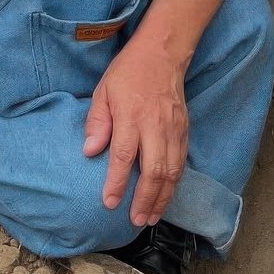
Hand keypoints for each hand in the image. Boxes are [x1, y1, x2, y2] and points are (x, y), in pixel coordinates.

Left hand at [83, 34, 189, 228]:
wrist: (162, 53)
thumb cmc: (128, 73)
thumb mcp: (103, 91)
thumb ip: (97, 122)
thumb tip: (89, 152)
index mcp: (131, 117)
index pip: (123, 156)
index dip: (116, 182)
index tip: (109, 202)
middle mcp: (155, 127)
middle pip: (152, 171)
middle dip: (144, 199)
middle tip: (135, 220)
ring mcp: (173, 130)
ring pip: (171, 171)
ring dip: (162, 197)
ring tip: (151, 217)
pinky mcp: (184, 130)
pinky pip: (181, 163)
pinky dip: (174, 183)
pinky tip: (165, 196)